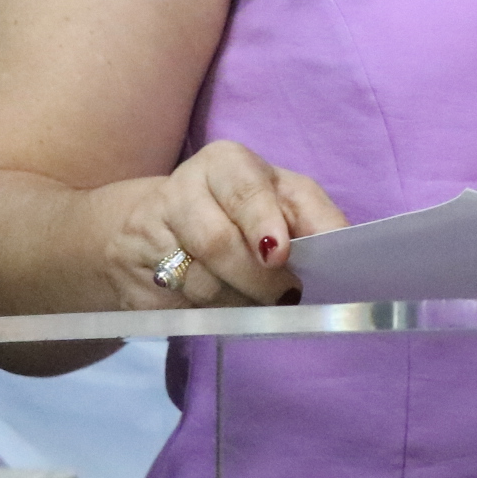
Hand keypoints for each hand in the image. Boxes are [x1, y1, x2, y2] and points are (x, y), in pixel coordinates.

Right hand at [92, 140, 349, 308]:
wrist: (145, 226)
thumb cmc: (236, 211)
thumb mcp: (277, 201)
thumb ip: (310, 219)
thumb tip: (343, 254)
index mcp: (227, 163)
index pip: (245, 188)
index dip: (263, 220)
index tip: (279, 254)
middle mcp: (185, 188)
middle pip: (219, 241)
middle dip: (257, 279)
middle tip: (284, 298)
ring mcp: (152, 231)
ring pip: (200, 282)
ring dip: (237, 303)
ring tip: (257, 305)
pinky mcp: (133, 274)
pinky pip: (178, 305)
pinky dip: (207, 314)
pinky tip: (219, 309)